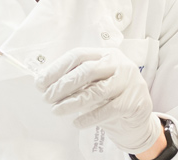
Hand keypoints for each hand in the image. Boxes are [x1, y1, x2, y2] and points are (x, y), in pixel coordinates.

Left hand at [35, 47, 161, 153]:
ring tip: (57, 110)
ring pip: (97, 91)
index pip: (78, 55)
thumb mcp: (93, 83)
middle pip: (87, 71)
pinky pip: (108, 110)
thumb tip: (42, 82)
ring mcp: (129, 82)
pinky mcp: (134, 101)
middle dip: (63, 85)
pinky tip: (77, 123)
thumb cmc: (110, 96)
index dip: (57, 69)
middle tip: (47, 98)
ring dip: (72, 102)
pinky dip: (90, 117)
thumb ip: (74, 79)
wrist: (137, 115)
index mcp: (106, 54)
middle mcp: (119, 64)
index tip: (40, 83)